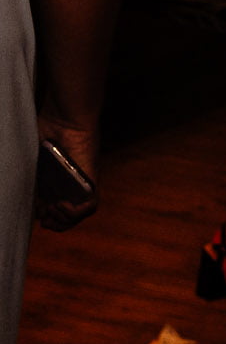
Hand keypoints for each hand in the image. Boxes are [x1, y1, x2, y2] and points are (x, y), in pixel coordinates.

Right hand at [35, 113, 98, 230]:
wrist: (65, 118)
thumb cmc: (46, 130)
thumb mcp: (30, 157)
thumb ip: (25, 175)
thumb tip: (16, 196)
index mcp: (53, 182)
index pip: (51, 210)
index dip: (44, 217)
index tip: (36, 212)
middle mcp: (68, 186)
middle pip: (66, 217)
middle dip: (54, 224)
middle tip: (44, 217)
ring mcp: (80, 184)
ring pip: (78, 215)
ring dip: (63, 221)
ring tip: (53, 209)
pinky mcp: (91, 179)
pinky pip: (91, 206)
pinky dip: (76, 213)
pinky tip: (62, 205)